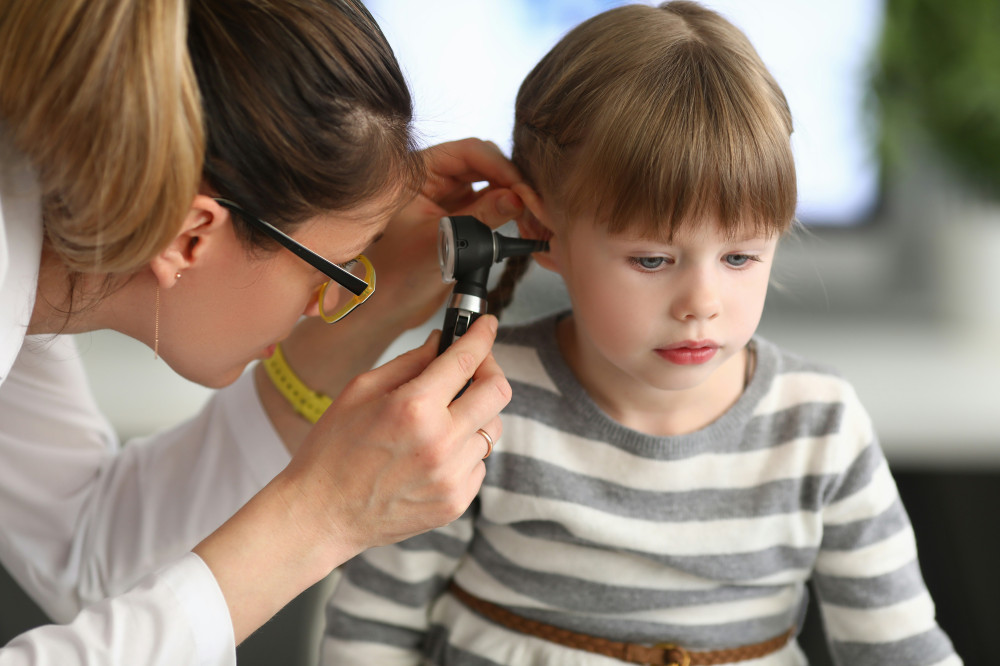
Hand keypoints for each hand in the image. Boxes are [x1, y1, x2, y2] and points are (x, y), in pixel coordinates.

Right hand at [281, 314, 509, 551]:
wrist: (320, 515)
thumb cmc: (332, 450)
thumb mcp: (360, 391)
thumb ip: (408, 363)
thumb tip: (441, 343)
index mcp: (414, 407)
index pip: (466, 359)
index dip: (482, 335)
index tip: (487, 325)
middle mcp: (441, 442)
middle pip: (498, 392)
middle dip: (490, 369)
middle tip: (474, 366)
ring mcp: (452, 476)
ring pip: (492, 429)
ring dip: (475, 414)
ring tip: (445, 417)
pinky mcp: (456, 502)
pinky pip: (480, 463)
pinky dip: (465, 451)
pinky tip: (435, 453)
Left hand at [363, 137, 524, 332]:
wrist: (386, 306)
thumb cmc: (395, 273)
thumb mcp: (439, 242)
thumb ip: (478, 218)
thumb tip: (516, 199)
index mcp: (419, 172)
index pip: (468, 152)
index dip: (499, 166)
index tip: (521, 188)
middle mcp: (436, 179)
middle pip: (485, 164)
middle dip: (511, 181)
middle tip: (533, 204)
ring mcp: (450, 198)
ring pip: (492, 185)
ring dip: (514, 198)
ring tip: (533, 217)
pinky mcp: (460, 218)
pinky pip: (491, 206)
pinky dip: (509, 214)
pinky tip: (524, 224)